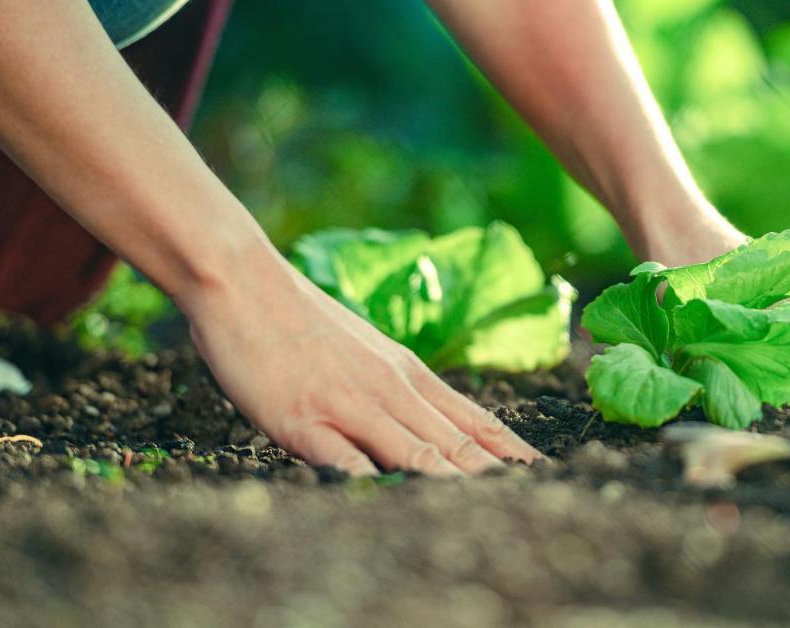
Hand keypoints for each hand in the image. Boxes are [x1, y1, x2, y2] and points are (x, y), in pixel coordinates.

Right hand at [179, 246, 540, 476]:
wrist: (244, 280)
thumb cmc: (300, 317)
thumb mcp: (364, 348)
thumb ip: (394, 384)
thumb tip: (427, 421)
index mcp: (405, 372)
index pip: (472, 417)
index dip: (509, 449)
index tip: (544, 471)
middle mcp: (388, 388)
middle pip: (453, 440)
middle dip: (496, 474)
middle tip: (539, 498)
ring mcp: (347, 403)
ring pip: (412, 450)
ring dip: (453, 482)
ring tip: (492, 508)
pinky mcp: (302, 418)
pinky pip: (343, 457)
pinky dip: (372, 480)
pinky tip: (395, 500)